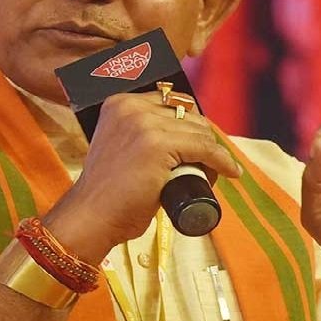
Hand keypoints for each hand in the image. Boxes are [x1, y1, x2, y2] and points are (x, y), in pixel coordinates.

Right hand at [45, 91, 241, 263]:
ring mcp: (144, 124)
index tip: (199, 146)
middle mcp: (130, 107)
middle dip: (202, 139)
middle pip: (189, 115)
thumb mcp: (120, 148)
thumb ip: (137, 135)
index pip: (172, 103)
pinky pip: (204, 148)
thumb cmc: (107, 194)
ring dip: (212, 153)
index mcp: (119, 103)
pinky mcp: (158, 144)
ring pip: (199, 132)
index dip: (190, 125)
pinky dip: (221, 161)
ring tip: (210, 175)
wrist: (91, 218)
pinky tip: (229, 171)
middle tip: (205, 165)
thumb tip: (179, 138)